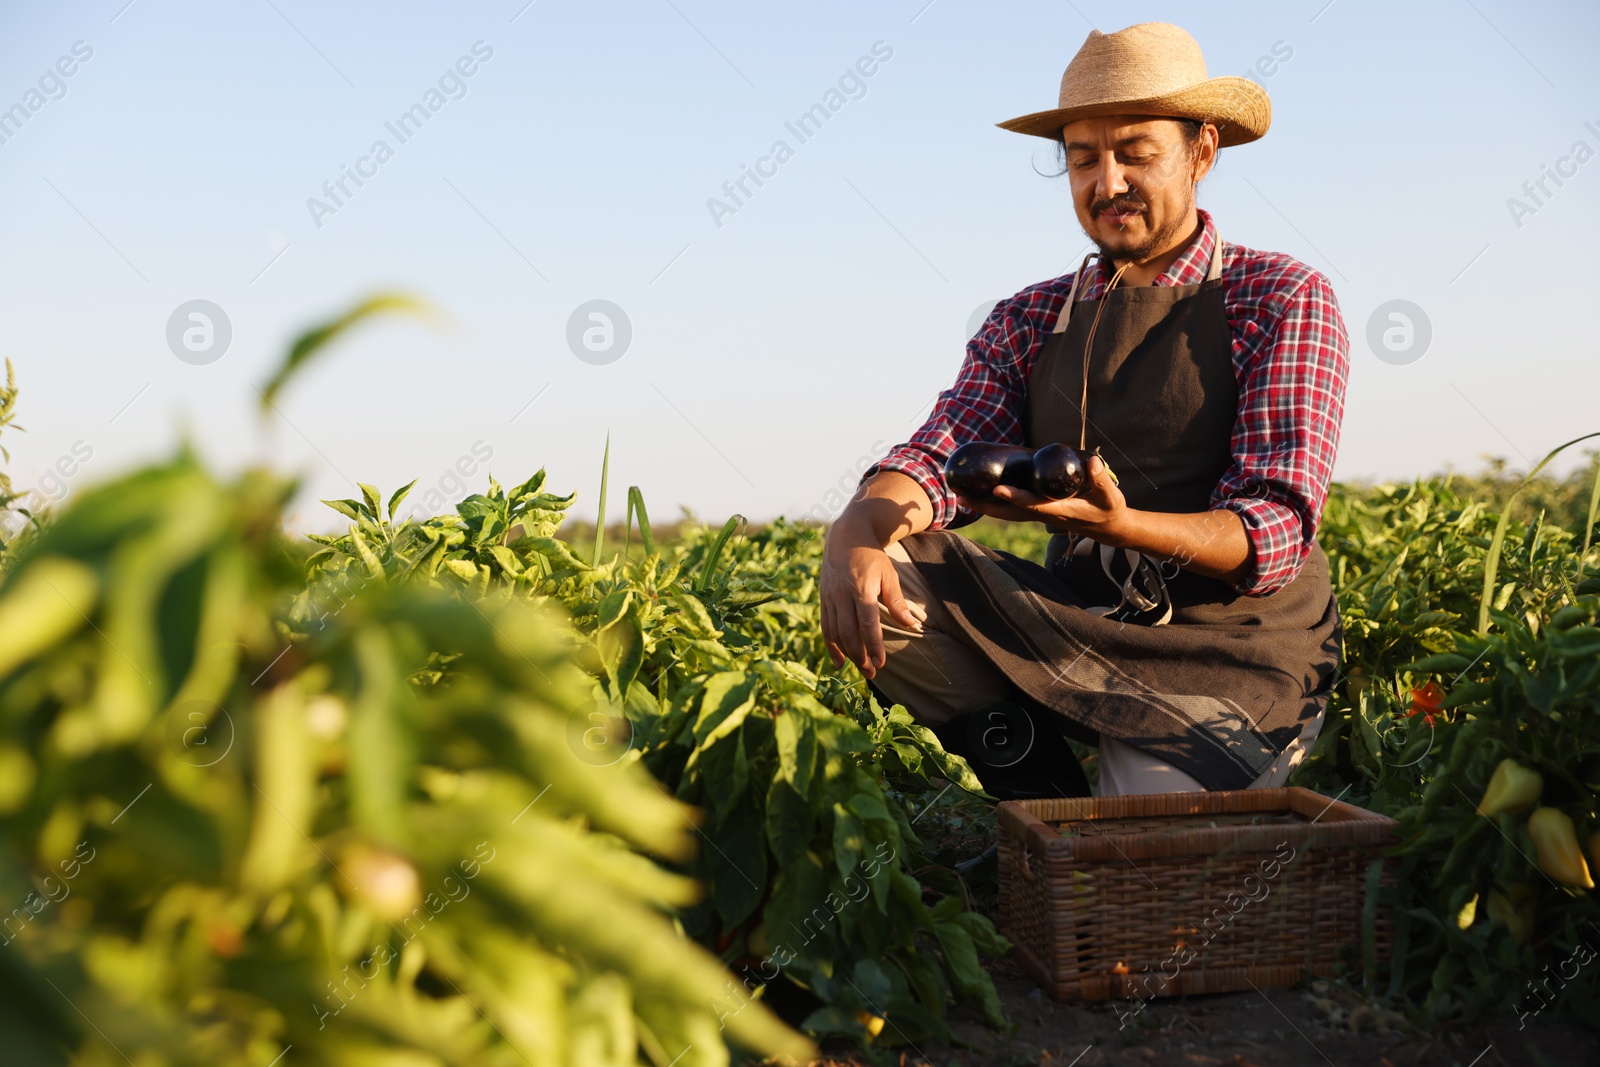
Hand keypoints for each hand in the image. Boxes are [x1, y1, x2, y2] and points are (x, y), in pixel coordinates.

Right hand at [819, 519, 922, 678]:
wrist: (845, 537)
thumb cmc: (872, 557)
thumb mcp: (888, 574)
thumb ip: (897, 601)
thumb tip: (911, 624)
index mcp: (861, 589)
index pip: (867, 624)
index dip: (873, 646)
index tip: (881, 663)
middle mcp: (842, 595)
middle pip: (849, 633)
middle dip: (860, 656)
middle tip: (872, 673)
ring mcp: (830, 598)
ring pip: (836, 633)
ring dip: (847, 654)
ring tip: (860, 669)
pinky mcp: (823, 599)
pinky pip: (825, 627)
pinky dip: (831, 646)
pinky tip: (839, 661)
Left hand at [957, 453, 1129, 542]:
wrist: (1108, 527)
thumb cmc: (1109, 509)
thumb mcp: (1110, 495)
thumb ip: (1100, 479)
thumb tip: (1093, 462)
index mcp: (1058, 510)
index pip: (1033, 504)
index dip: (1015, 496)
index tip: (997, 488)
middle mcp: (1043, 514)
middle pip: (1009, 512)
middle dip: (986, 505)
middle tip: (961, 494)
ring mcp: (1038, 514)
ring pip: (1006, 512)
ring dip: (984, 505)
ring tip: (961, 495)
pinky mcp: (1037, 510)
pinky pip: (1010, 508)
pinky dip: (994, 503)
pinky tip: (981, 494)